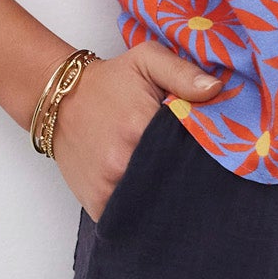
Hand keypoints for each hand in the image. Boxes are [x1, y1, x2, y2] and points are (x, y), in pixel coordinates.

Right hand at [51, 38, 224, 220]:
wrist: (60, 100)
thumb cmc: (109, 81)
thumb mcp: (147, 60)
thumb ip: (183, 73)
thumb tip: (217, 89)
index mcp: (141, 127)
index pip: (189, 152)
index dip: (204, 155)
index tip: (212, 154)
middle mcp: (123, 162)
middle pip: (173, 183)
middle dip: (186, 179)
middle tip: (196, 172)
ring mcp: (108, 187)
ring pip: (152, 205)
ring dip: (164, 198)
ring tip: (174, 184)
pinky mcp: (96, 204)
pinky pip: (129, 218)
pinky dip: (141, 212)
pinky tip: (149, 196)